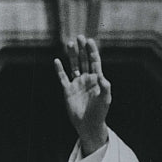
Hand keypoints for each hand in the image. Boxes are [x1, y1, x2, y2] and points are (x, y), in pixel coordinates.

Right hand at [54, 35, 111, 154]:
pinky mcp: (68, 90)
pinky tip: (57, 61)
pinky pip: (63, 78)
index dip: (92, 51)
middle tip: (79, 37)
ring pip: (74, 66)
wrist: (88, 124)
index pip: (95, 62)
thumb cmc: (99, 112)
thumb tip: (102, 77)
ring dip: (72, 55)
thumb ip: (105, 88)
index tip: (90, 41)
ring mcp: (77, 84)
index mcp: (97, 79)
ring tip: (69, 44)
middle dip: (82, 49)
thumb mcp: (105, 99)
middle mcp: (87, 79)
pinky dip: (59, 70)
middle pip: (84, 60)